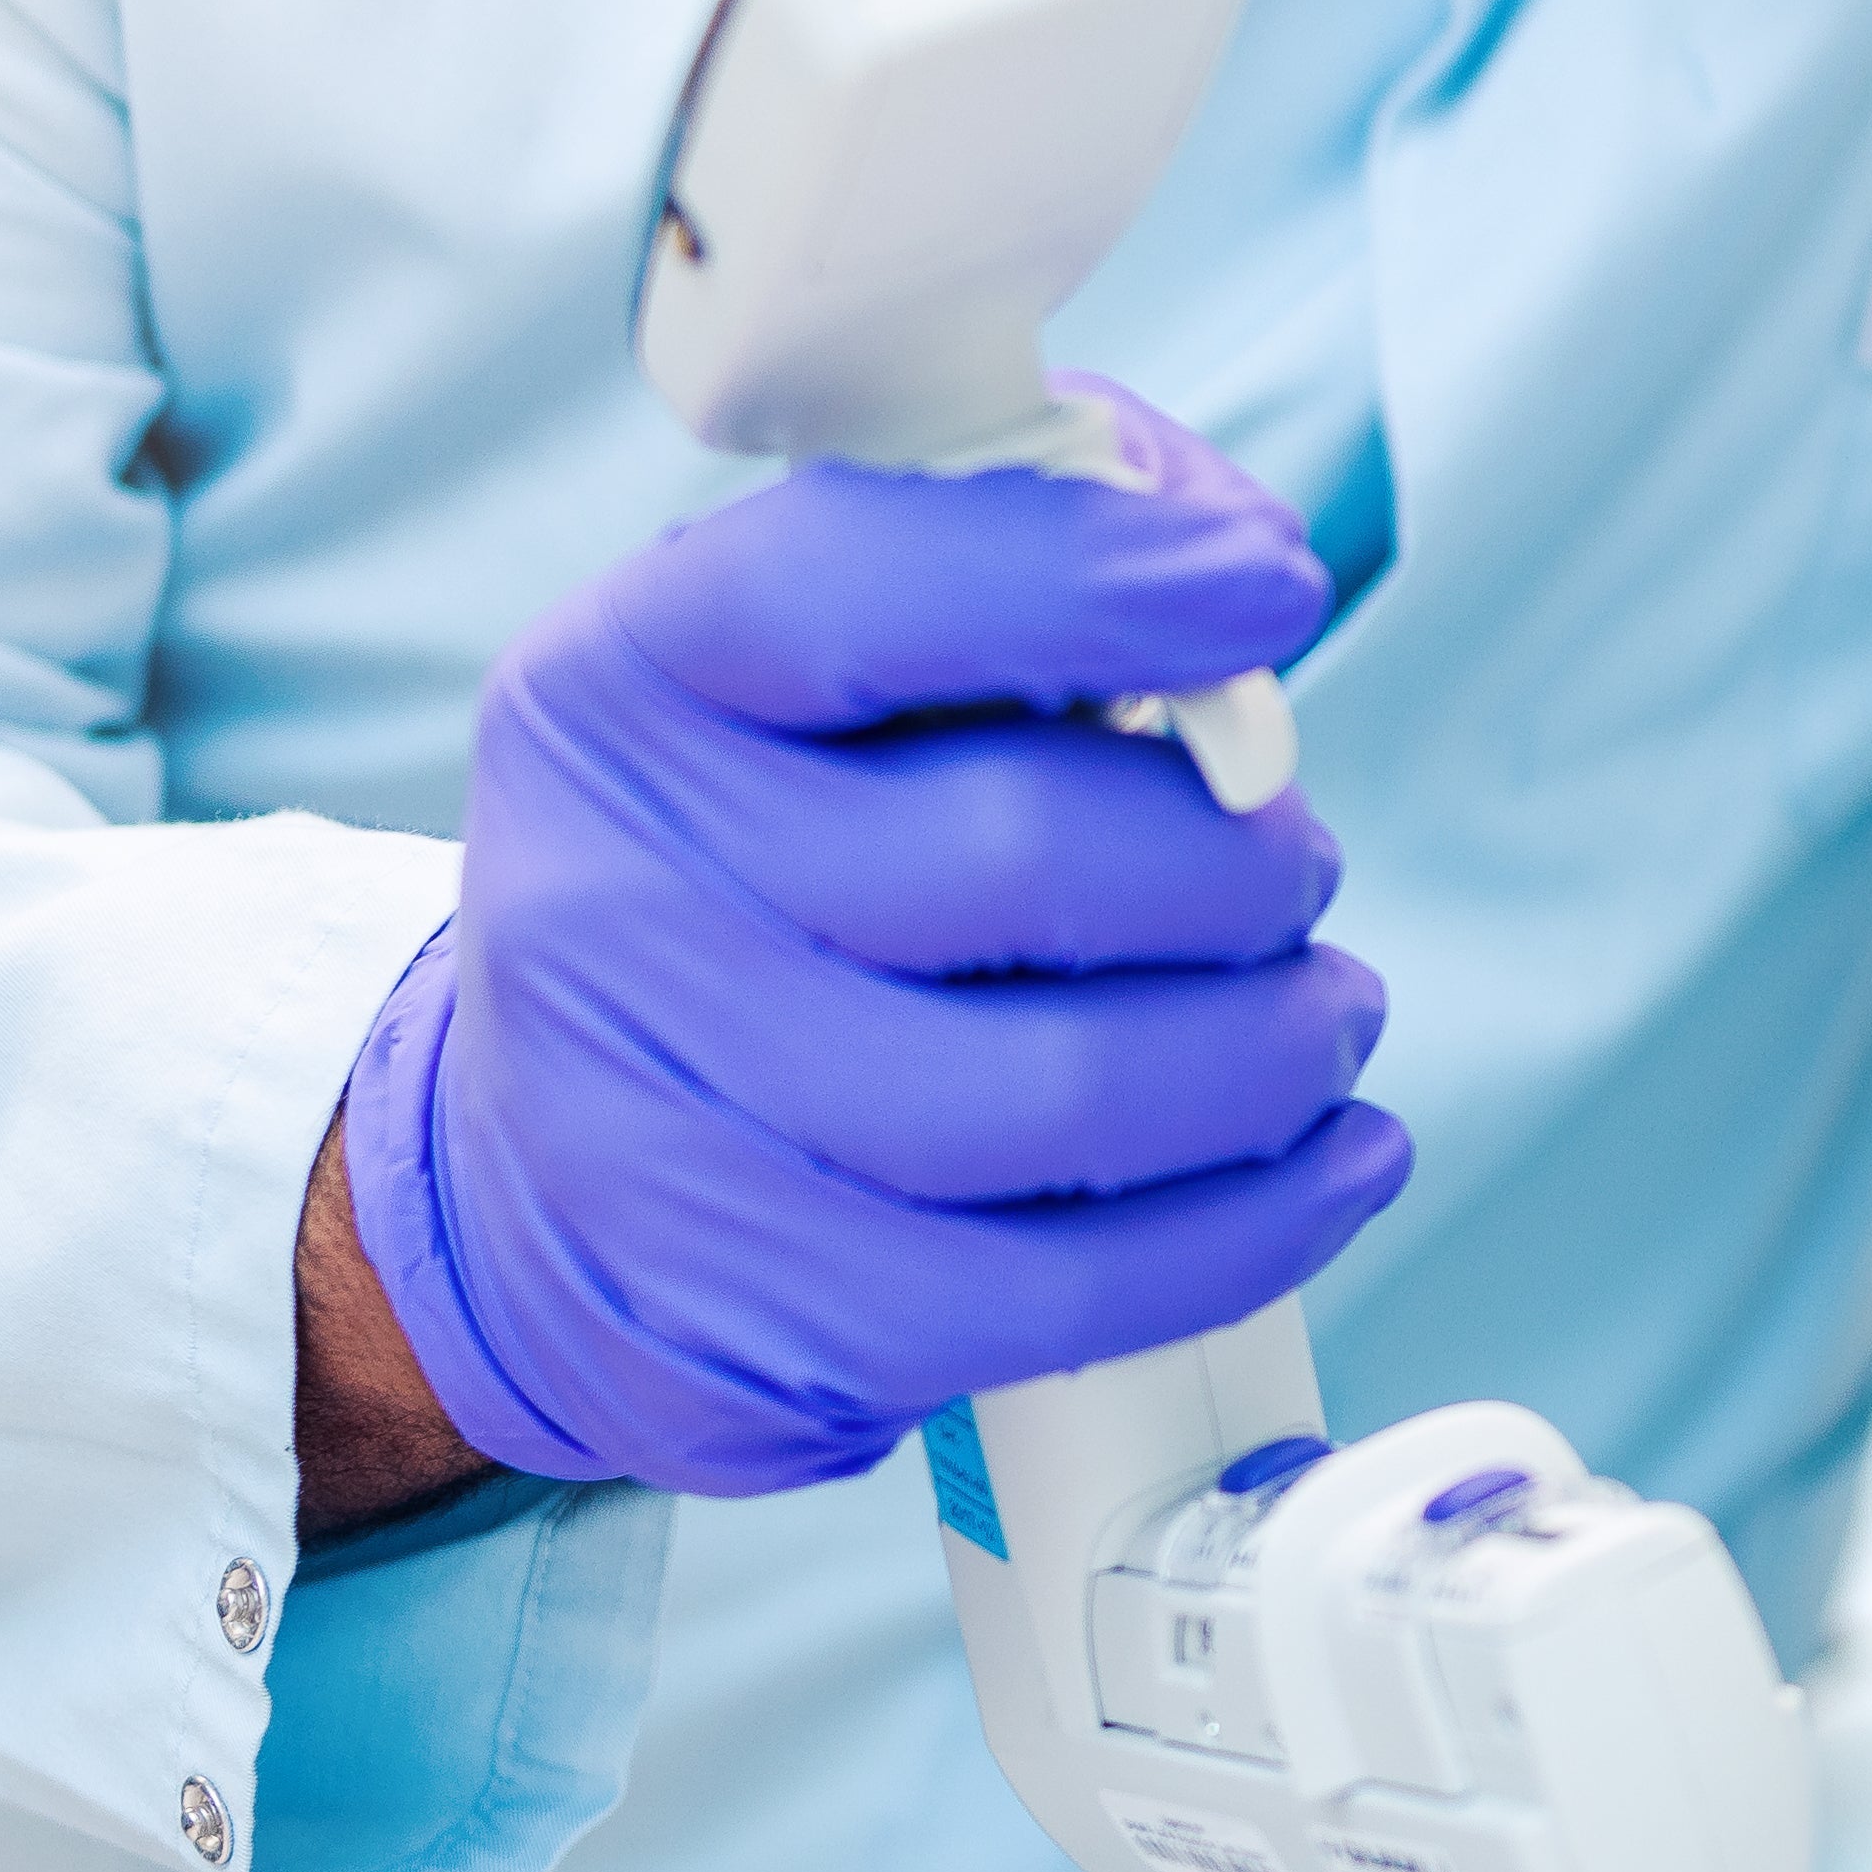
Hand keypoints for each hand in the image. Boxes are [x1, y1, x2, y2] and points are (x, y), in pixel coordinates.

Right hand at [325, 385, 1404, 1503]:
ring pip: (1074, 1091)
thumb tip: (1234, 552)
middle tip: (1294, 870)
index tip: (1268, 586)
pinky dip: (1257, 1221)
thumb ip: (1005, 577)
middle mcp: (611, 894)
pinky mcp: (751, 1320)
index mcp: (629, 684)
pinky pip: (1070, 1286)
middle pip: (1025, 854)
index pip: (855, 589)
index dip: (1089, 575)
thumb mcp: (809, 691)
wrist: (537, 1197)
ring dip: (1274, 1049)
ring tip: (1322, 1019)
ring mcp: (660, 1129)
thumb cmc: (757, 888)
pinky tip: (1333, 1164)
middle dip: (1238, 862)